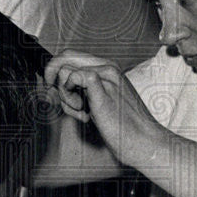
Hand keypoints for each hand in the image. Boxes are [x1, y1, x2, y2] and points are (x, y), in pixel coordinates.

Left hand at [43, 51, 167, 167]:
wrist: (144, 141)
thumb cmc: (125, 126)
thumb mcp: (101, 101)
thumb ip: (85, 89)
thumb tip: (59, 83)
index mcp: (108, 68)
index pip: (72, 55)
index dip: (56, 68)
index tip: (52, 85)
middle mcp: (107, 67)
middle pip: (65, 56)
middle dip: (52, 75)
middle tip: (52, 91)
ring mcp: (106, 76)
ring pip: (66, 71)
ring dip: (64, 95)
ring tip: (81, 112)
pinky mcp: (102, 88)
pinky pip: (74, 78)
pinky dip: (70, 98)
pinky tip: (83, 113)